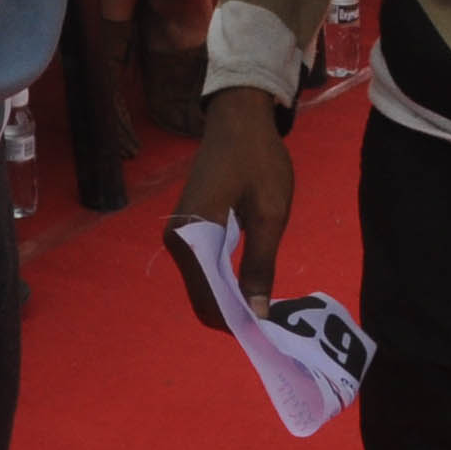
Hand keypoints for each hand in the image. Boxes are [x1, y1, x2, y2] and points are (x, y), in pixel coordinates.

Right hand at [173, 87, 297, 305]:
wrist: (239, 117)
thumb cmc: (258, 160)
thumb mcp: (269, 214)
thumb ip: (260, 265)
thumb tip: (257, 314)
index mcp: (191, 236)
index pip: (208, 299)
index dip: (237, 322)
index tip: (269, 332)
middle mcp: (177, 240)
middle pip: (203, 296)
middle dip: (236, 315)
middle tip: (273, 323)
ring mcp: (180, 235)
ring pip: (204, 284)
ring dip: (233, 299)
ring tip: (267, 307)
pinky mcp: (189, 230)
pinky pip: (206, 268)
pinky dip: (227, 281)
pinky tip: (254, 284)